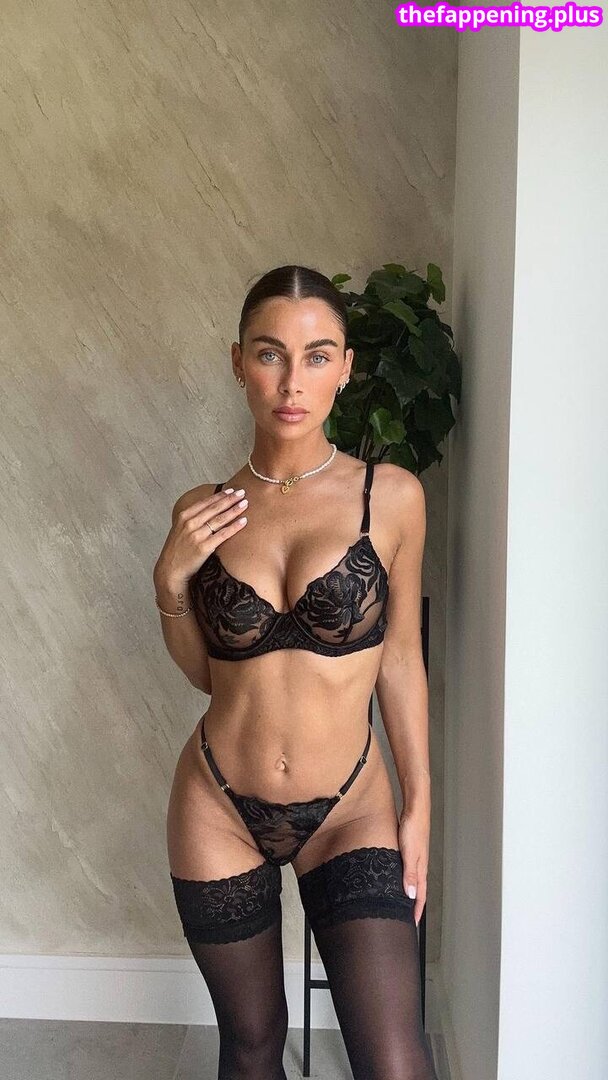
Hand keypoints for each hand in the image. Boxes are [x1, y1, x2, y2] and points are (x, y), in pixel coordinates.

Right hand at [154, 487, 248, 587]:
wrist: (171, 569)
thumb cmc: (178, 549)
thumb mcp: (180, 529)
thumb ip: (192, 519)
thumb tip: (209, 509)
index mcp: (184, 516)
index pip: (205, 502)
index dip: (220, 495)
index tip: (231, 490)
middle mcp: (190, 523)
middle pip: (214, 508)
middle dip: (230, 499)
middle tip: (242, 492)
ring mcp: (197, 535)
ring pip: (220, 519)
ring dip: (234, 510)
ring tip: (245, 503)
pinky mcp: (204, 547)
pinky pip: (223, 534)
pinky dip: (234, 527)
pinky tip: (244, 521)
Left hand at [398, 805, 429, 927]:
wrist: (416, 808)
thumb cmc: (414, 827)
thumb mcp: (410, 853)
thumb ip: (410, 874)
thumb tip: (411, 896)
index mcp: (421, 868)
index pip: (420, 896)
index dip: (416, 911)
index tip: (411, 925)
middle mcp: (419, 865)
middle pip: (417, 890)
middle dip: (412, 906)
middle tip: (405, 919)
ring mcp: (414, 857)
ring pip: (412, 881)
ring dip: (407, 893)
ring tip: (399, 903)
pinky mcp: (409, 849)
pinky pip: (406, 870)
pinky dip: (403, 879)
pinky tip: (394, 878)